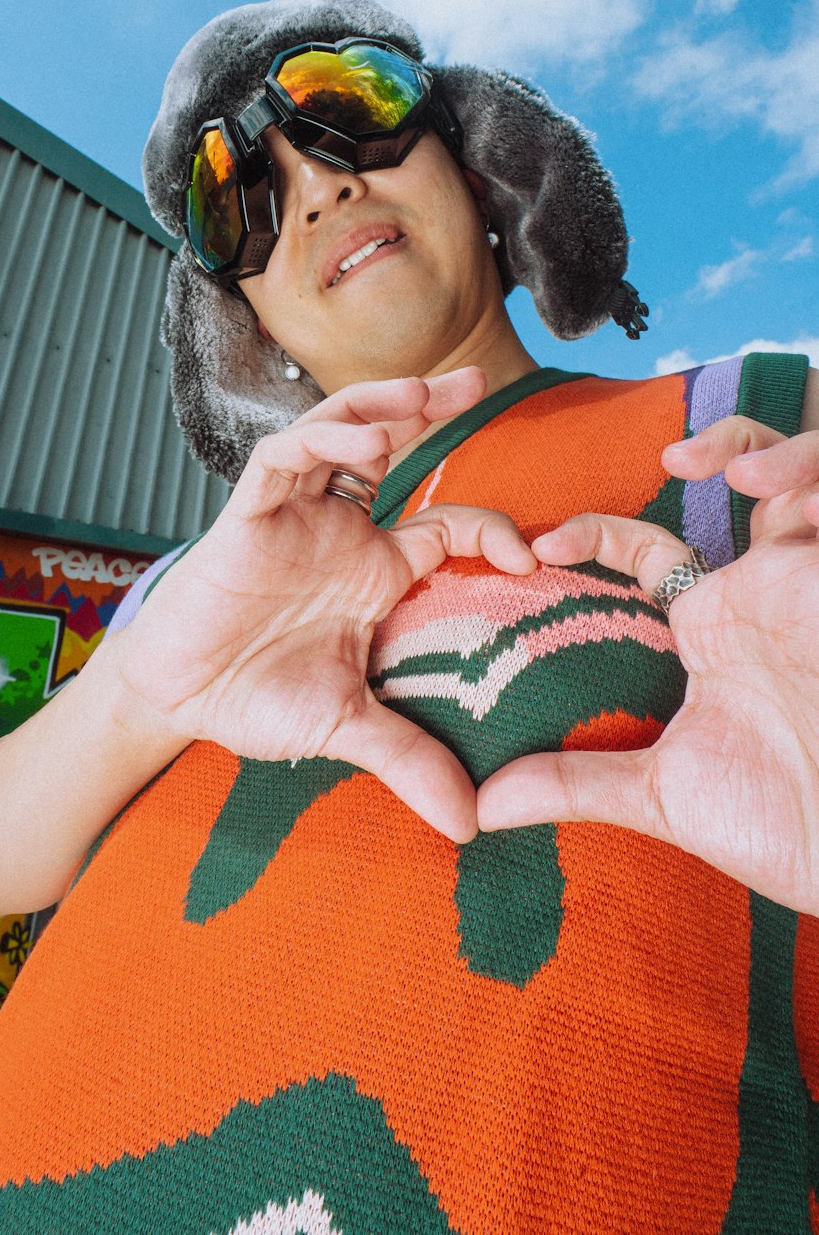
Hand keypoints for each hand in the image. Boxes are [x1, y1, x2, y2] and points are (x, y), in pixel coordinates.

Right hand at [115, 369, 536, 843]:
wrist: (179, 702)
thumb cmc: (260, 700)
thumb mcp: (350, 728)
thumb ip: (410, 760)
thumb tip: (472, 825)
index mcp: (376, 571)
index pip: (447, 526)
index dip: (491, 531)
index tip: (528, 558)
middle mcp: (341, 531)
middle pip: (394, 446)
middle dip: (432, 406)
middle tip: (477, 378)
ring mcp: (294, 516)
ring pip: (339, 433)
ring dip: (378, 407)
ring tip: (421, 397)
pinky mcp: (248, 515)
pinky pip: (283, 459)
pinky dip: (322, 444)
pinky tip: (360, 448)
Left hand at [476, 415, 818, 912]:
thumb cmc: (776, 824)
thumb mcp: (663, 793)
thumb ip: (575, 781)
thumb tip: (483, 804)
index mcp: (710, 629)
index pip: (647, 548)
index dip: (597, 533)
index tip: (543, 546)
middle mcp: (761, 594)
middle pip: (747, 480)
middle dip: (722, 445)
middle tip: (675, 459)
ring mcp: (810, 586)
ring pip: (809, 477)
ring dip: (782, 455)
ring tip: (746, 475)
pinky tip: (803, 509)